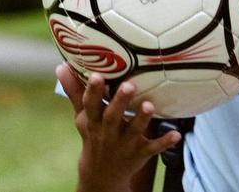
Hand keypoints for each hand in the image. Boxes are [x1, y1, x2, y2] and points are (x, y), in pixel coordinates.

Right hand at [58, 63, 180, 191]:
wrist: (102, 172)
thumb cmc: (94, 134)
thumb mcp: (83, 116)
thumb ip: (75, 92)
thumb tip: (61, 66)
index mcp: (93, 121)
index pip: (91, 105)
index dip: (93, 91)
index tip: (96, 75)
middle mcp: (107, 132)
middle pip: (112, 117)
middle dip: (119, 102)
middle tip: (129, 85)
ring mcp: (124, 144)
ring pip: (134, 131)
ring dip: (142, 119)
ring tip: (149, 105)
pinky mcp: (139, 153)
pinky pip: (153, 148)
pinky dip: (164, 142)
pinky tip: (177, 134)